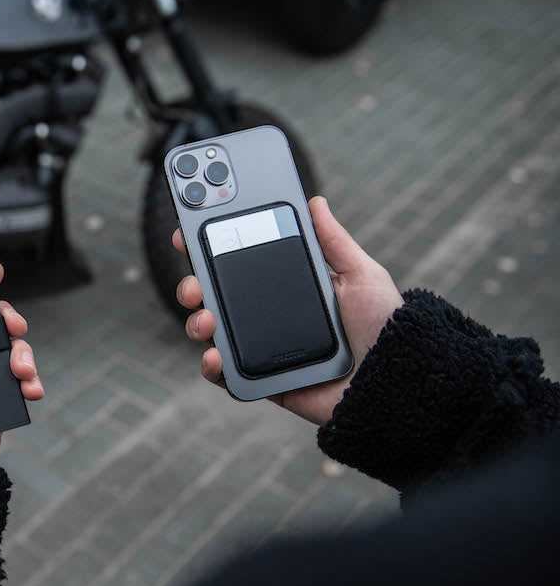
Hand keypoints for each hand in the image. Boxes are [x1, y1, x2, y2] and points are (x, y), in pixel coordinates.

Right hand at [173, 196, 403, 425]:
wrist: (397, 383)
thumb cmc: (385, 328)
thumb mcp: (362, 275)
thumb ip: (334, 241)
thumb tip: (315, 201)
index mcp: (288, 286)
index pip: (239, 262)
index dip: (210, 246)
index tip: (188, 229)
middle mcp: (269, 316)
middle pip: (215, 296)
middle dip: (192, 284)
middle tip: (192, 283)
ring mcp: (261, 350)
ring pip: (213, 332)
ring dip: (196, 322)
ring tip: (205, 320)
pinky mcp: (263, 382)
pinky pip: (226, 375)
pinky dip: (211, 366)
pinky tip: (214, 356)